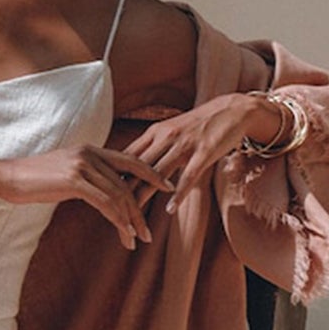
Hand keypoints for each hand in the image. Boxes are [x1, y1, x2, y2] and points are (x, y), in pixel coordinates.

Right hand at [0, 146, 172, 249]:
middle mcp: (90, 153)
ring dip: (132, 220)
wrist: (6, 176)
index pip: (130, 160)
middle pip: (129, 180)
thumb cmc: (33, 179)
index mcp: (91, 149)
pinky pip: (105, 202)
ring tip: (138, 240)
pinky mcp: (74, 180)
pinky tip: (123, 234)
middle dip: (142, 208)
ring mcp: (82, 165)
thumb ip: (86, 176)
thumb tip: (102, 190)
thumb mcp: (65, 172)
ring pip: (119, 194)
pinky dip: (118, 220)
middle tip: (150, 232)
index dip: (151, 174)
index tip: (167, 188)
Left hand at [119, 95, 275, 212]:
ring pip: (157, 174)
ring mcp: (184, 144)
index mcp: (154, 133)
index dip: (111, 177)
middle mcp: (165, 137)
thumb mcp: (170, 132)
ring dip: (145, 198)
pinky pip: (188, 175)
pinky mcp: (204, 152)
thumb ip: (152, 149)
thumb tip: (128, 168)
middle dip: (123, 193)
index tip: (97, 196)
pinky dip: (177, 193)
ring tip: (133, 219)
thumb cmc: (198, 125)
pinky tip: (169, 209)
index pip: (126, 158)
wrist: (232, 110)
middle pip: (137, 169)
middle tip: (109, 215)